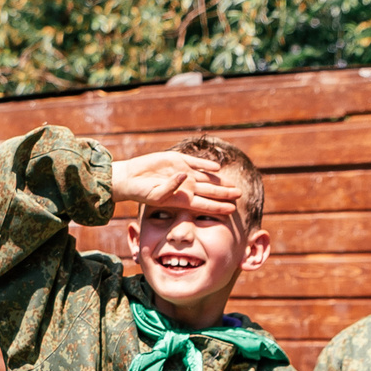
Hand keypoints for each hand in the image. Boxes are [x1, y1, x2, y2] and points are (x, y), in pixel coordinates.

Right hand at [111, 150, 238, 217]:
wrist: (130, 178)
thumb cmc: (140, 192)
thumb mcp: (155, 195)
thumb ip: (170, 188)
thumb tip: (184, 175)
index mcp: (182, 199)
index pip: (205, 204)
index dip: (219, 207)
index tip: (232, 210)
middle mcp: (186, 187)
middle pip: (210, 191)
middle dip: (225, 194)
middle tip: (240, 195)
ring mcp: (183, 173)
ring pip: (207, 178)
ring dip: (220, 181)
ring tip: (234, 185)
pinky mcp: (178, 160)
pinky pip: (196, 162)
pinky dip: (207, 165)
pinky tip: (217, 168)